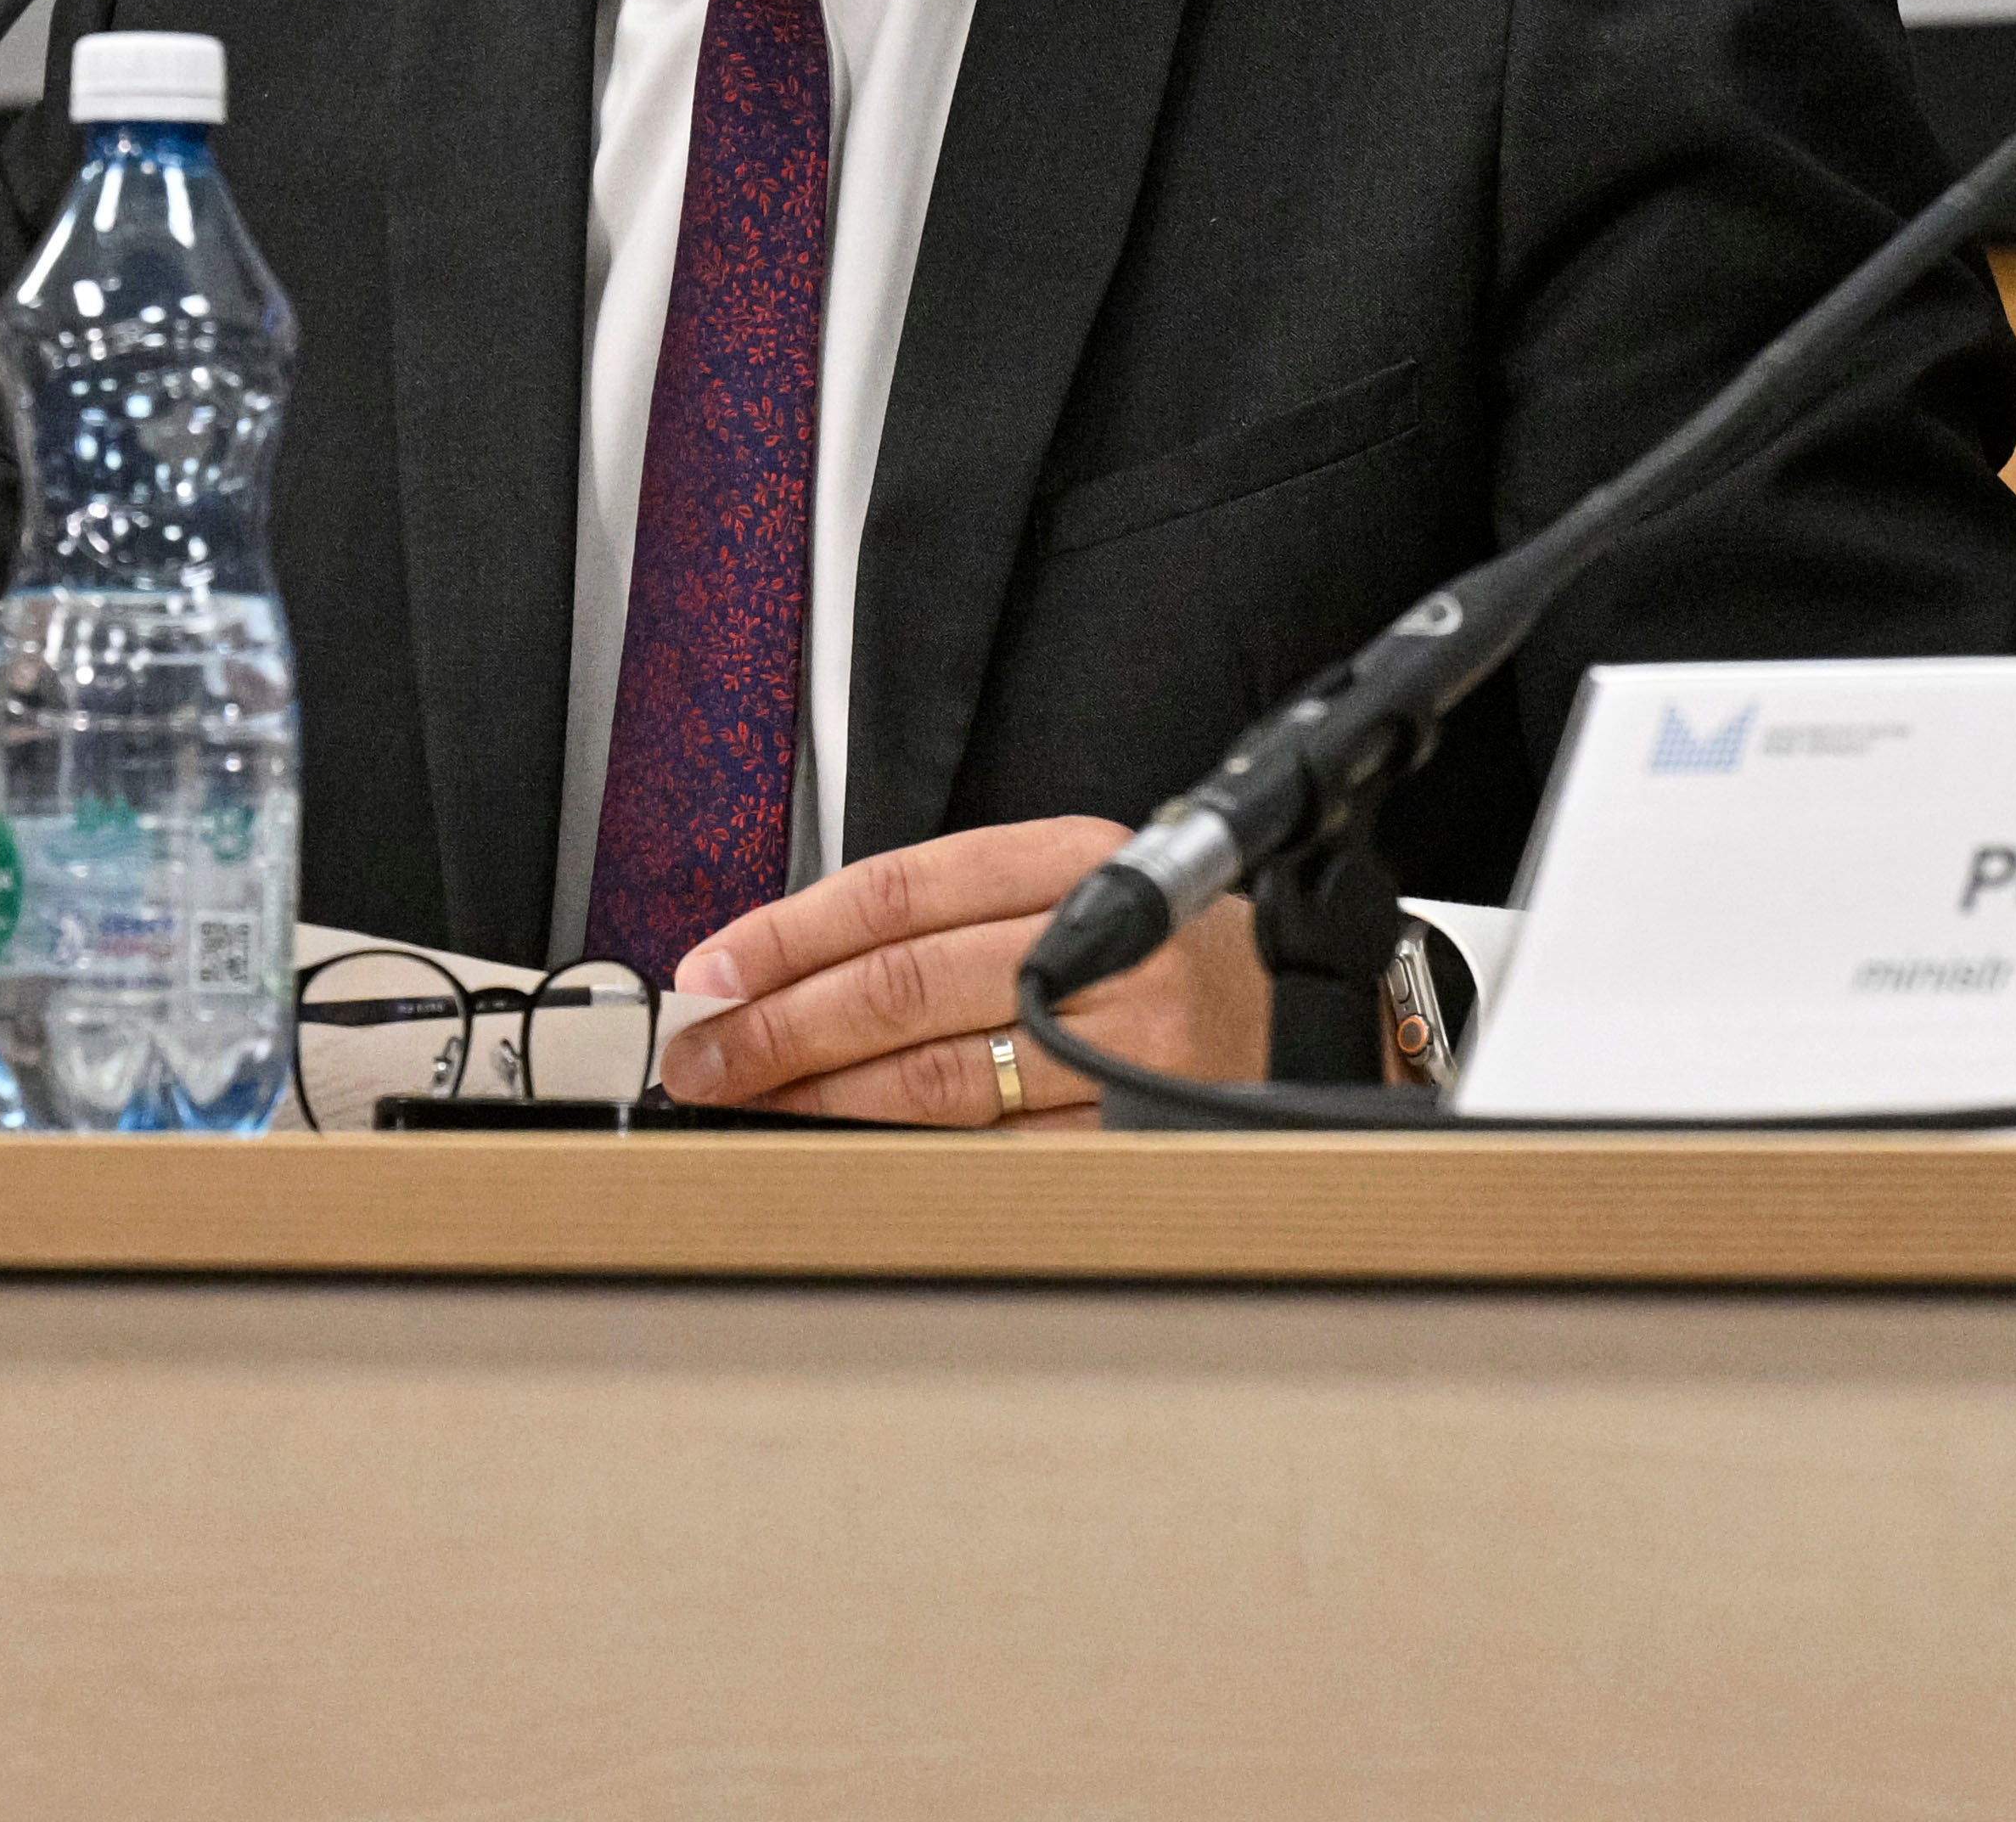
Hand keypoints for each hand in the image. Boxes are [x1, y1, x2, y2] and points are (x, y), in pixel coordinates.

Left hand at [647, 816, 1268, 1124]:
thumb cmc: (1170, 951)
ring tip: (751, 1105)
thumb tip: (787, 970)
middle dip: (780, 1025)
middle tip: (703, 1056)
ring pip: (938, 1076)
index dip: (787, 934)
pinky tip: (846, 1157)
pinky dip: (907, 1159)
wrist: (1312, 1011)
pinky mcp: (1141, 1132)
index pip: (898, 888)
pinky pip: (998, 1155)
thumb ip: (951, 915)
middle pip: (903, 983)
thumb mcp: (1077, 888)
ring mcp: (1129, 1041)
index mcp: (1077, 857)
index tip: (711, 972)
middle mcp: (1105, 939)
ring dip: (821, 1098)